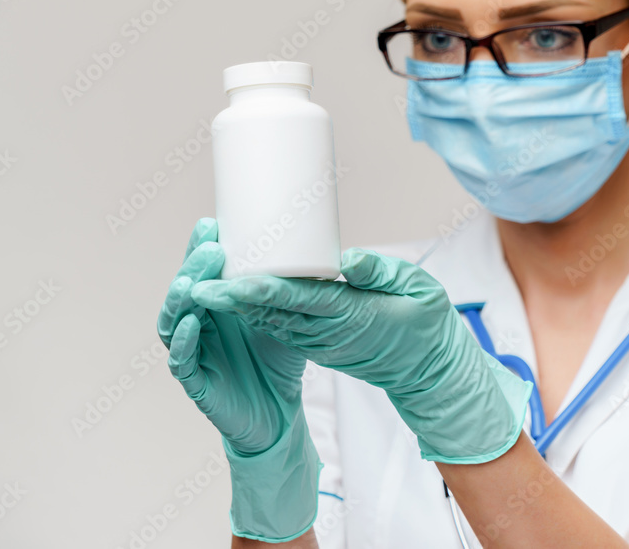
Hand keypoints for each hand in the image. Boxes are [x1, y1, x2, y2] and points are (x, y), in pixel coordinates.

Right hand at [157, 218, 320, 542]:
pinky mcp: (196, 383)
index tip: (212, 222)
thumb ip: (291, 287)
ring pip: (174, 319)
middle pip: (186, 288)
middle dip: (193, 266)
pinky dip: (181, 341)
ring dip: (181, 298)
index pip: (202, 270)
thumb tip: (321, 247)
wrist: (279, 413)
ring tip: (192, 280)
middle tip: (209, 246)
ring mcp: (193, 351)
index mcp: (217, 303)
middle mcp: (199, 323)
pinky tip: (190, 322)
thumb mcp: (289, 315)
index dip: (201, 247)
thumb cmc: (279, 359)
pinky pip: (181, 361)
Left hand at [191, 247, 531, 463]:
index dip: (259, 289)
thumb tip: (347, 257)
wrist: (431, 371)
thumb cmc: (426, 325)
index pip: (296, 301)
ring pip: (271, 322)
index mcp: (350, 316)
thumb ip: (380, 272)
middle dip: (231, 298)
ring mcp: (322, 344)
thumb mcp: (416, 290)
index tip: (228, 281)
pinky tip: (237, 297)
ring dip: (237, 306)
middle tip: (197, 278)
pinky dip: (257, 313)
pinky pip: (282, 329)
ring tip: (206, 282)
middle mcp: (328, 333)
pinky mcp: (320, 346)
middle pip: (272, 312)